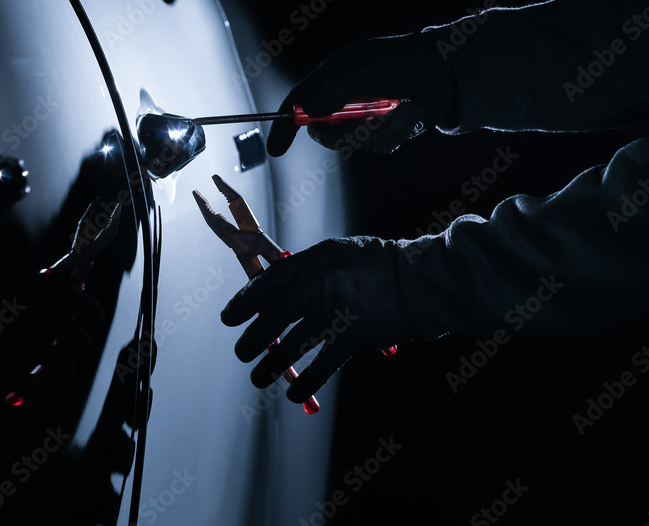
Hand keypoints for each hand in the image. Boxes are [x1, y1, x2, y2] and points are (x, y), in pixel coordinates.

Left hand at [220, 237, 410, 402]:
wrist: (418, 281)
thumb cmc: (377, 264)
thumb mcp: (336, 254)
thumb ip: (306, 270)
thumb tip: (275, 292)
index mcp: (310, 264)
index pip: (265, 284)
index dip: (243, 302)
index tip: (229, 317)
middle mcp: (315, 289)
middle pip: (271, 320)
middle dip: (251, 340)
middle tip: (241, 352)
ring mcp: (331, 316)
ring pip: (288, 348)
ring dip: (269, 367)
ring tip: (258, 378)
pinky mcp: (350, 341)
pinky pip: (319, 368)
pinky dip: (305, 384)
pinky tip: (294, 393)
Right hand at [266, 33, 456, 156]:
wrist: (445, 71)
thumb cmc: (402, 61)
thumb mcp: (365, 68)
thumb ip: (335, 89)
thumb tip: (311, 113)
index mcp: (331, 76)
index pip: (298, 102)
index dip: (283, 125)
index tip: (276, 149)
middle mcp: (342, 99)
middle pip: (323, 129)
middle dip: (342, 132)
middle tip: (367, 122)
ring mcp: (361, 116)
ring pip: (351, 141)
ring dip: (373, 131)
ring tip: (397, 111)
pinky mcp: (382, 131)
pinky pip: (376, 145)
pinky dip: (391, 134)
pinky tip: (405, 117)